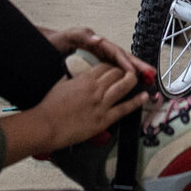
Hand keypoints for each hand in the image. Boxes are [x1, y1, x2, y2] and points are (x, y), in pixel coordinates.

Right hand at [18, 63, 147, 156]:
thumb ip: (74, 78)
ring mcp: (101, 104)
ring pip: (123, 86)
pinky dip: (136, 102)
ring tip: (139, 79)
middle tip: (128, 73)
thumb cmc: (49, 106)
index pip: (105, 66)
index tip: (116, 67)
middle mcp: (95, 89)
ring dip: (132, 81)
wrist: (46, 125)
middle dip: (124, 71)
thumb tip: (78, 76)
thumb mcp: (62, 84)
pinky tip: (144, 97)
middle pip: (117, 73)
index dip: (113, 65)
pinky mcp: (103, 120)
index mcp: (85, 79)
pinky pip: (124, 108)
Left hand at [42, 25, 154, 83]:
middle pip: (123, 57)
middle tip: (151, 74)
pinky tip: (129, 83)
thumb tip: (98, 39)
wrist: (49, 44)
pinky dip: (122, 75)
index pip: (115, 52)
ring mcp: (100, 55)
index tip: (133, 71)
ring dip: (134, 71)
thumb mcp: (68, 35)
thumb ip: (82, 35)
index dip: (125, 61)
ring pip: (120, 64)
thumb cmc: (58, 40)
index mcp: (97, 42)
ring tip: (147, 79)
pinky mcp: (97, 62)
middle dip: (138, 65)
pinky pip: (113, 69)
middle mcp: (101, 48)